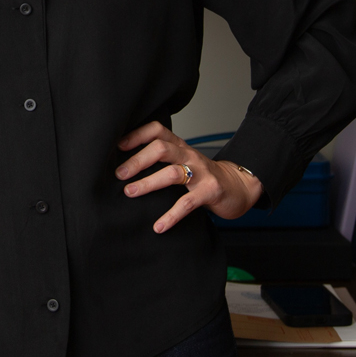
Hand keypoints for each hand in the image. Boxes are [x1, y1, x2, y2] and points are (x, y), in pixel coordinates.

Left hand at [116, 121, 263, 233]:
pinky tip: (159, 226)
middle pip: (161, 149)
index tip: (117, 146)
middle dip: (138, 160)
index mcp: (180, 146)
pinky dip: (171, 215)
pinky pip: (187, 203)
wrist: (238, 186)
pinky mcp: (210, 192)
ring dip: (148, 183)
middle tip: (119, 174)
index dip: (136, 135)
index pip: (157, 131)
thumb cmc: (202, 174)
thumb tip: (125, 165)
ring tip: (130, 192)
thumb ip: (162, 158)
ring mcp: (201, 173)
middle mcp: (189, 155)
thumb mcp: (182, 160)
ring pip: (172, 173)